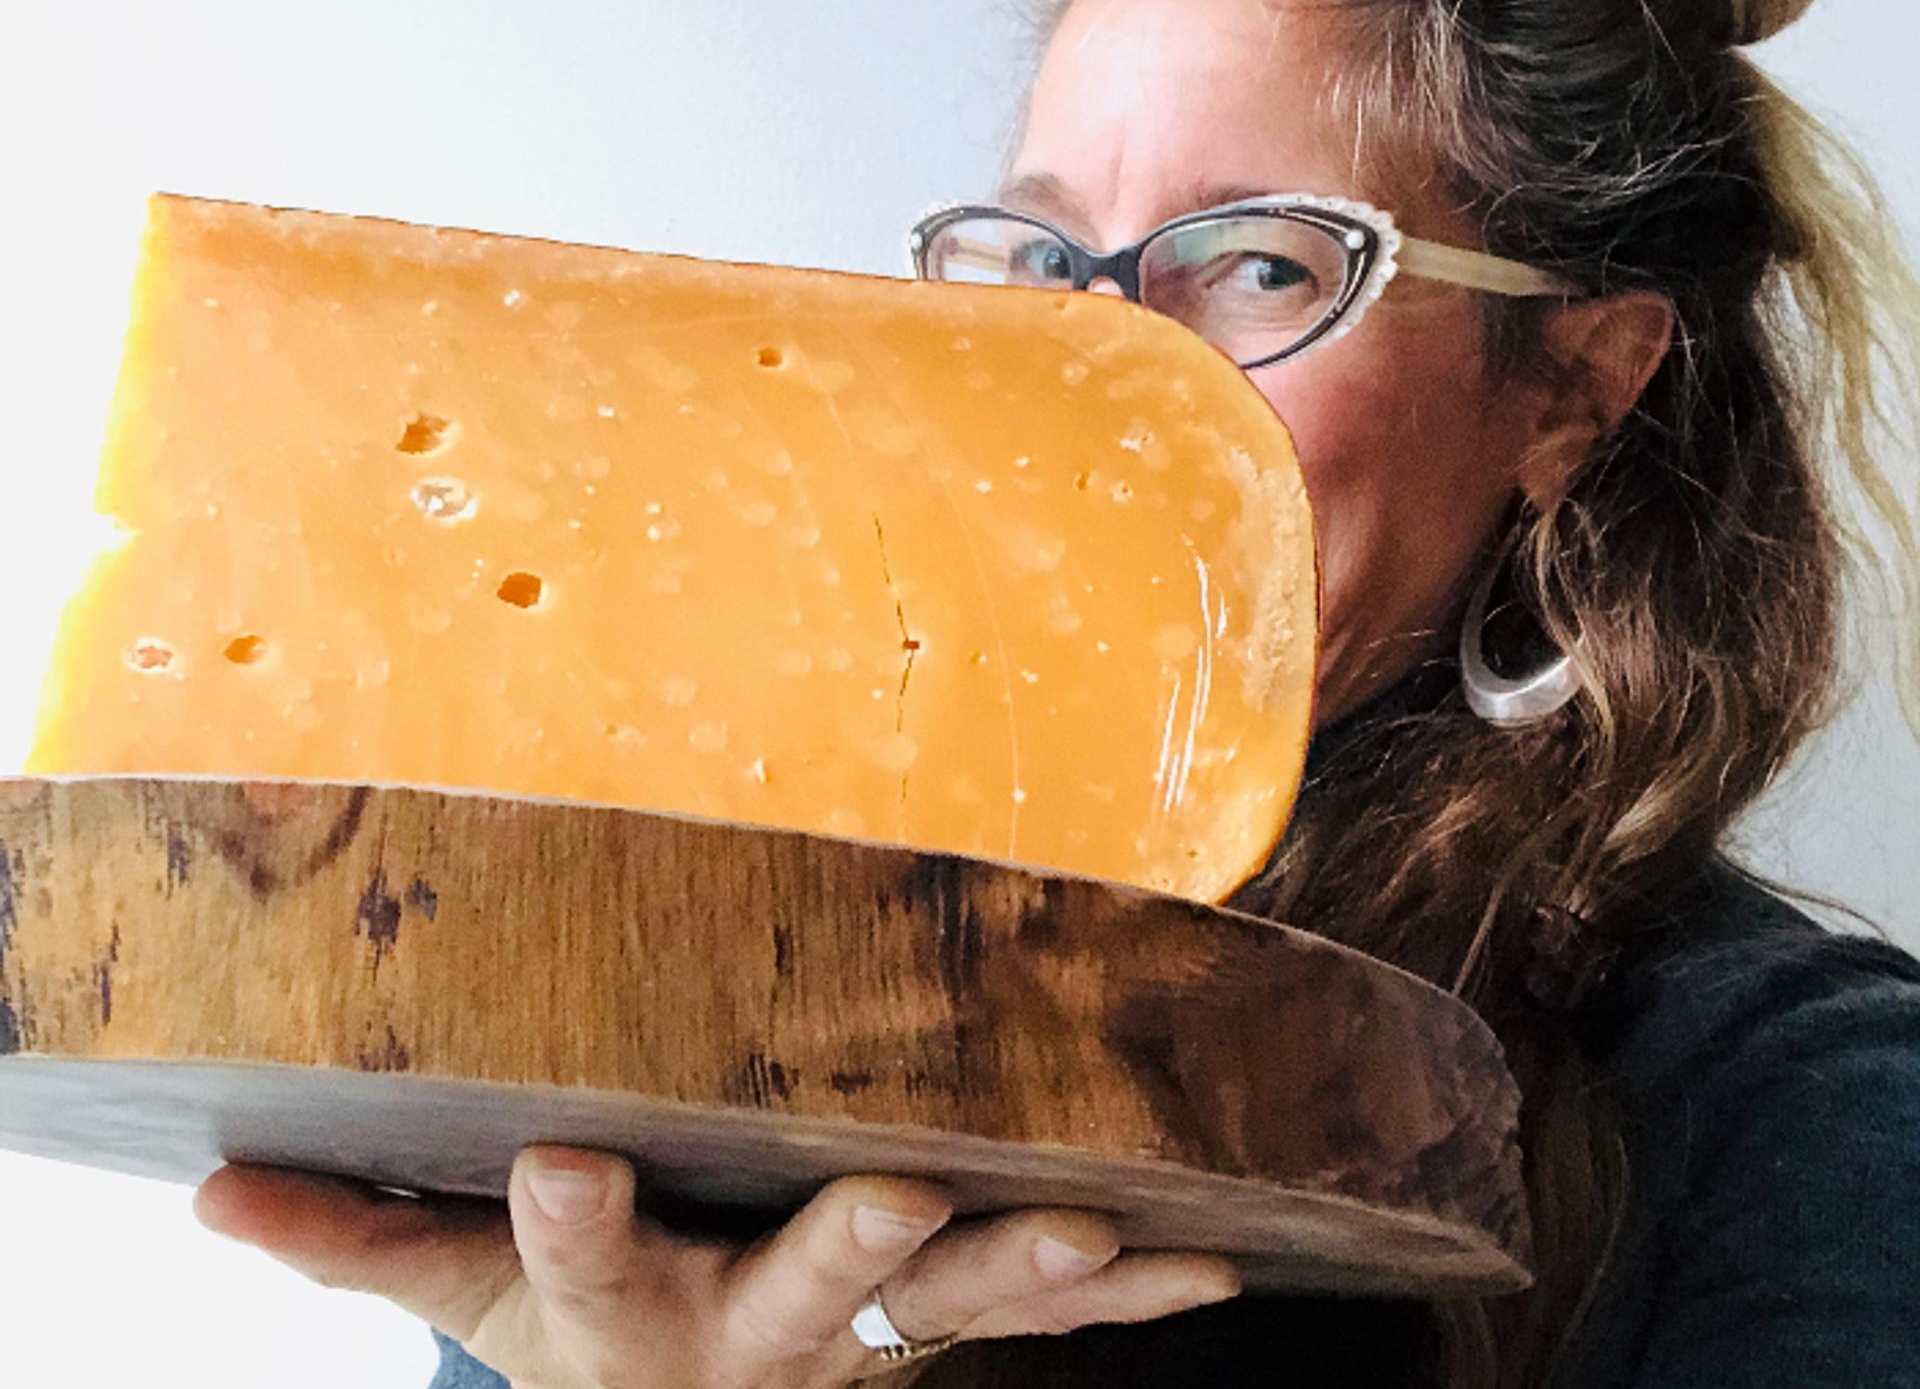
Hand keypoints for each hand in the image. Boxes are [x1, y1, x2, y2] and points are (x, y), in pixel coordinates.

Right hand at [194, 1147, 1240, 1388]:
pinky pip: (1042, 1317)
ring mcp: (864, 1337)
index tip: (558, 1160)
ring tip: (1100, 1235)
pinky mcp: (941, 1324)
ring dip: (1027, 1269)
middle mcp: (752, 1332)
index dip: (562, 1225)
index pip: (575, 1264)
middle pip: (800, 1293)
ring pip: (952, 1306)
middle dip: (847, 1248)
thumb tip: (208, 1197)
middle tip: (897, 1199)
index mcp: (620, 1312)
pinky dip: (1128, 1291)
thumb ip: (350, 1237)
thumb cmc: (574, 1320)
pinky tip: (1214, 1267)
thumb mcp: (456, 1286)